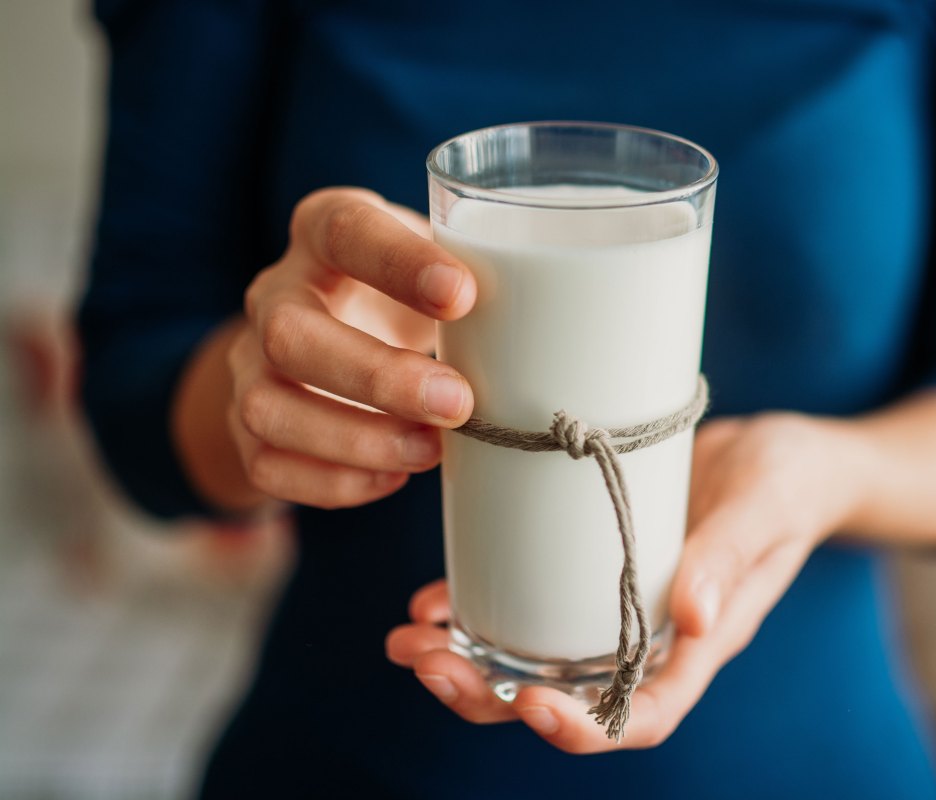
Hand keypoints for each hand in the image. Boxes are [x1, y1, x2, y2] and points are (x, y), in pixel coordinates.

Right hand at [225, 187, 475, 508]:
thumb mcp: (435, 268)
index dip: (399, 263)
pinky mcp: (245, 424)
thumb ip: (477, 284)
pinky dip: (333, 481)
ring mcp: (250, 363)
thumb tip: (558, 332)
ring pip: (269, 408)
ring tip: (431, 451)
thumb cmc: (405, 296)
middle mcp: (275, 293)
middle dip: (378, 377)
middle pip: (292, 333)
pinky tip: (394, 477)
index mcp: (323, 232)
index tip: (463, 295)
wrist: (328, 336)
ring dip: (356, 439)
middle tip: (458, 403)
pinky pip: (267, 464)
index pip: (345, 231)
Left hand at [385, 413, 864, 752]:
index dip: (583, 729)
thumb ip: (731, 555)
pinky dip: (477, 609)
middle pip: (566, 698)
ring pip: (534, 659)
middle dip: (489, 697)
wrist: (784, 455)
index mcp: (699, 643)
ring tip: (407, 639)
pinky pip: (530, 604)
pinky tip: (433, 598)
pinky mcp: (592, 569)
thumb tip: (688, 617)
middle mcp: (650, 640)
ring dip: (467, 661)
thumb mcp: (767, 505)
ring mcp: (616, 609)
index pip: (641, 715)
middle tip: (424, 664)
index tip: (526, 705)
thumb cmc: (790, 480)